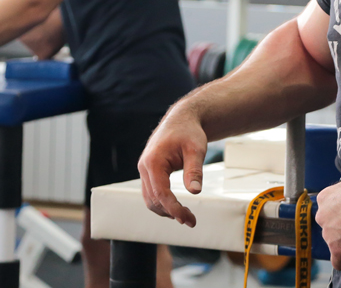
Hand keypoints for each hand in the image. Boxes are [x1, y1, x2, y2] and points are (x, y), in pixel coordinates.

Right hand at [137, 109, 206, 226]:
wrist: (182, 119)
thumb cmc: (189, 132)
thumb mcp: (196, 149)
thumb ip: (194, 170)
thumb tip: (195, 192)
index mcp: (153, 161)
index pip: (160, 193)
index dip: (173, 208)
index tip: (187, 219)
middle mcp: (144, 167)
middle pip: (153, 199)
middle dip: (171, 212)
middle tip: (191, 221)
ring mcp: (145, 170)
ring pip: (150, 199)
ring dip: (166, 210)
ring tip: (186, 216)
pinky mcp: (149, 172)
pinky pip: (152, 193)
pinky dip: (163, 203)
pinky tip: (177, 207)